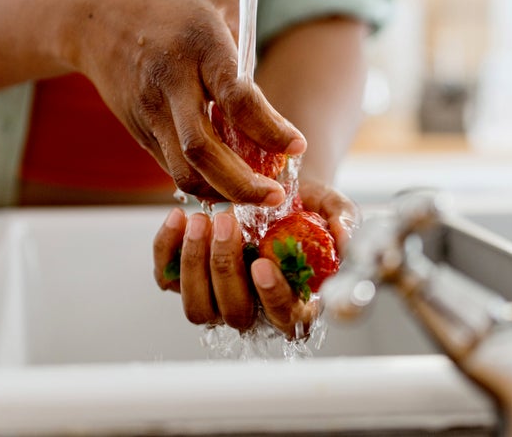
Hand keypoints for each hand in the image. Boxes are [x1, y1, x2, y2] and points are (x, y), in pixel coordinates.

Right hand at [71, 0, 304, 204]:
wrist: (98, 20)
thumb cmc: (173, 10)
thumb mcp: (219, 8)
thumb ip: (249, 52)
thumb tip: (272, 106)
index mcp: (199, 45)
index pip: (236, 97)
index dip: (269, 128)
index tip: (297, 146)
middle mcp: (170, 82)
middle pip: (202, 148)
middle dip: (242, 182)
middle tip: (276, 196)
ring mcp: (150, 111)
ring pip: (183, 170)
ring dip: (222, 192)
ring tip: (256, 197)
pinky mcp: (140, 131)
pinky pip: (173, 168)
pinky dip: (204, 183)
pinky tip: (228, 184)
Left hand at [152, 183, 358, 338]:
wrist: (272, 191)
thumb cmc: (306, 209)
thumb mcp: (333, 208)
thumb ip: (344, 222)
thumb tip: (345, 239)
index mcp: (296, 304)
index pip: (286, 318)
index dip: (273, 297)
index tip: (262, 264)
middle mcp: (255, 310)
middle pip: (234, 314)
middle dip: (226, 268)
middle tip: (227, 222)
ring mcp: (218, 300)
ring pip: (197, 307)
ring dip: (194, 265)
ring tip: (201, 220)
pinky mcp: (186, 281)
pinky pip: (167, 279)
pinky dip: (166, 250)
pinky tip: (178, 218)